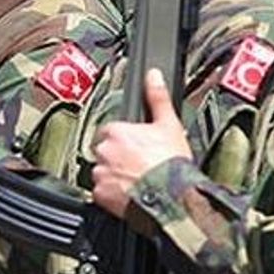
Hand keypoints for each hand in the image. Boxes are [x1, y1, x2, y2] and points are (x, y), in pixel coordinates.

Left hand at [91, 69, 190, 217]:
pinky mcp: (99, 194)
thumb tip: (153, 76)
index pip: (111, 131)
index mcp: (116, 131)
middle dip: (118, 157)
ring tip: (136, 180)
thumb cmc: (171, 163)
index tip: (137, 148)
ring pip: (102, 171)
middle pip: (105, 151)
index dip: (126, 140)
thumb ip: (157, 98)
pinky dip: (112, 194)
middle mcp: (104, 150)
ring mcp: (100, 173)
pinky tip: (129, 193)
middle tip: (139, 165)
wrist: (173, 198)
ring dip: (114, 175)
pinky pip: (100, 193)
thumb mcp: (169, 125)